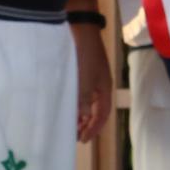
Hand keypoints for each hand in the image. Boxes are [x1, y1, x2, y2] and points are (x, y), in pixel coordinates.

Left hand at [73, 25, 111, 142]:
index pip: (101, 114)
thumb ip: (82, 100)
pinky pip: (80, 94)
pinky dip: (75, 102)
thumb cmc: (84, 56)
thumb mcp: (84, 80)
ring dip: (80, 114)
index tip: (83, 139)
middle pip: (96, 110)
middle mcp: (99, 86)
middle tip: (75, 135)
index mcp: (104, 89)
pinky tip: (66, 105)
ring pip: (87, 103)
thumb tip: (81, 118)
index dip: (93, 128)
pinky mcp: (82, 72)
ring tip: (70, 124)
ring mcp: (91, 79)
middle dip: (87, 124)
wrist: (81, 30)